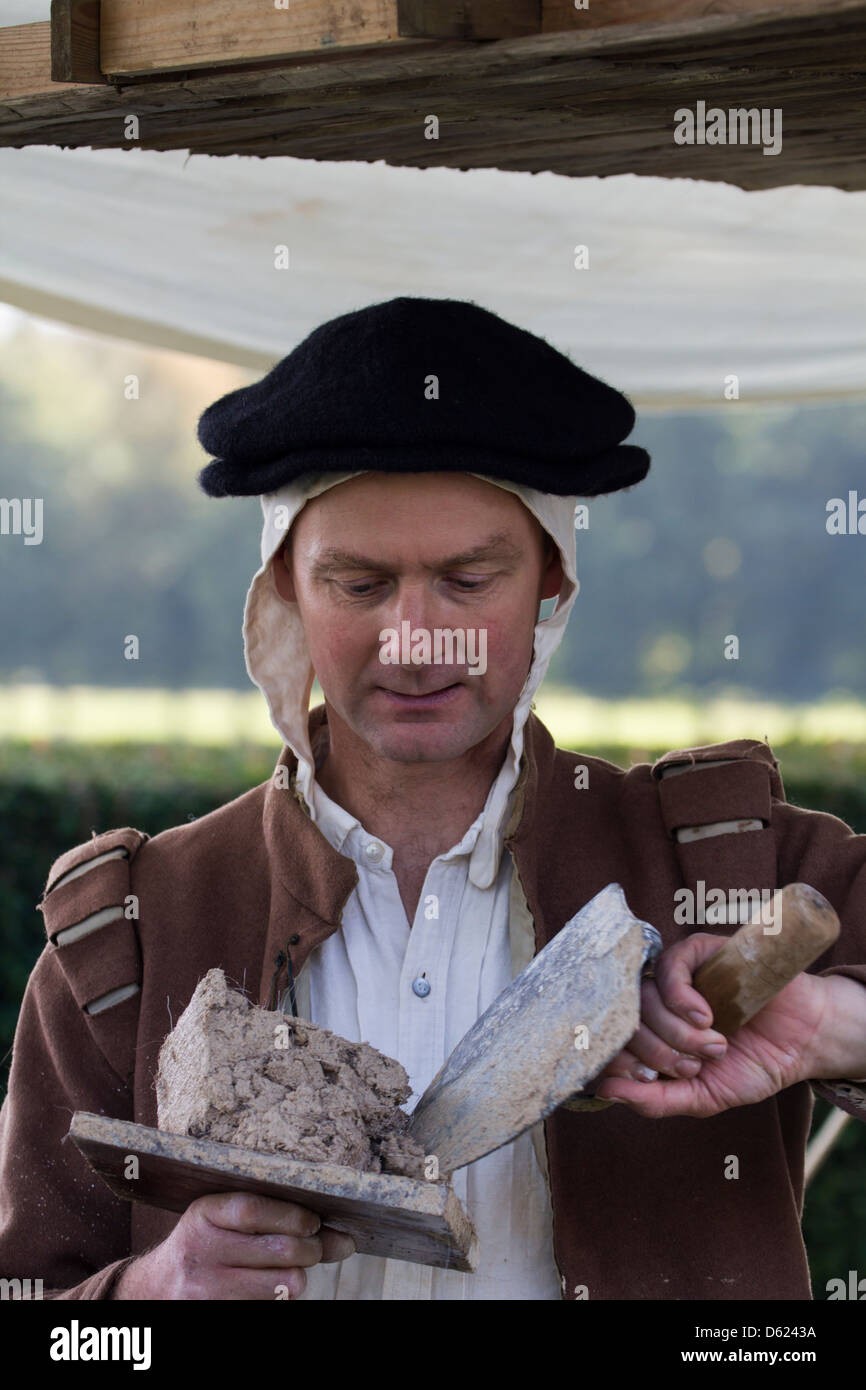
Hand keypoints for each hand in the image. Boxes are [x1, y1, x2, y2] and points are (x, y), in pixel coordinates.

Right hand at [112, 1192, 355, 1299]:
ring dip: (297, 1279)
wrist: (156, 1288)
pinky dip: (279, 1300)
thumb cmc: (207, 1247)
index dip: (292, 1216)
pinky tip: (271, 1290)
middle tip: (314, 1248)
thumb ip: (280, 1222)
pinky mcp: (213, 1315)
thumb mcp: (225, 1223)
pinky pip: (267, 1309)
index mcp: (203, 1215)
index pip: (253, 1211)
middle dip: (310, 1250)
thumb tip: (345, 1242)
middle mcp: (200, 1251)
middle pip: (278, 1251)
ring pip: (280, 1286)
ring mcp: (205, 1290)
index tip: (313, 1221)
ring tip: (292, 1271)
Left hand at [591, 931, 827, 1117]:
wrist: (801, 1040)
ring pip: (644, 998)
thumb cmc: (751, 1066)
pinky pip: (668, 967)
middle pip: (626, 1023)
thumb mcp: (702, 1096)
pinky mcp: (697, 953)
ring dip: (676, 1031)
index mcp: (651, 1037)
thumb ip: (655, 1100)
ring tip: (713, 1045)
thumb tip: (604, 1092)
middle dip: (659, 1053)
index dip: (621, 1065)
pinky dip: (679, 997)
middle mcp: (656, 1004)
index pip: (610, 1043)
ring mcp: (674, 977)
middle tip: (695, 1065)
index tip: (651, 1079)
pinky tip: (705, 1016)